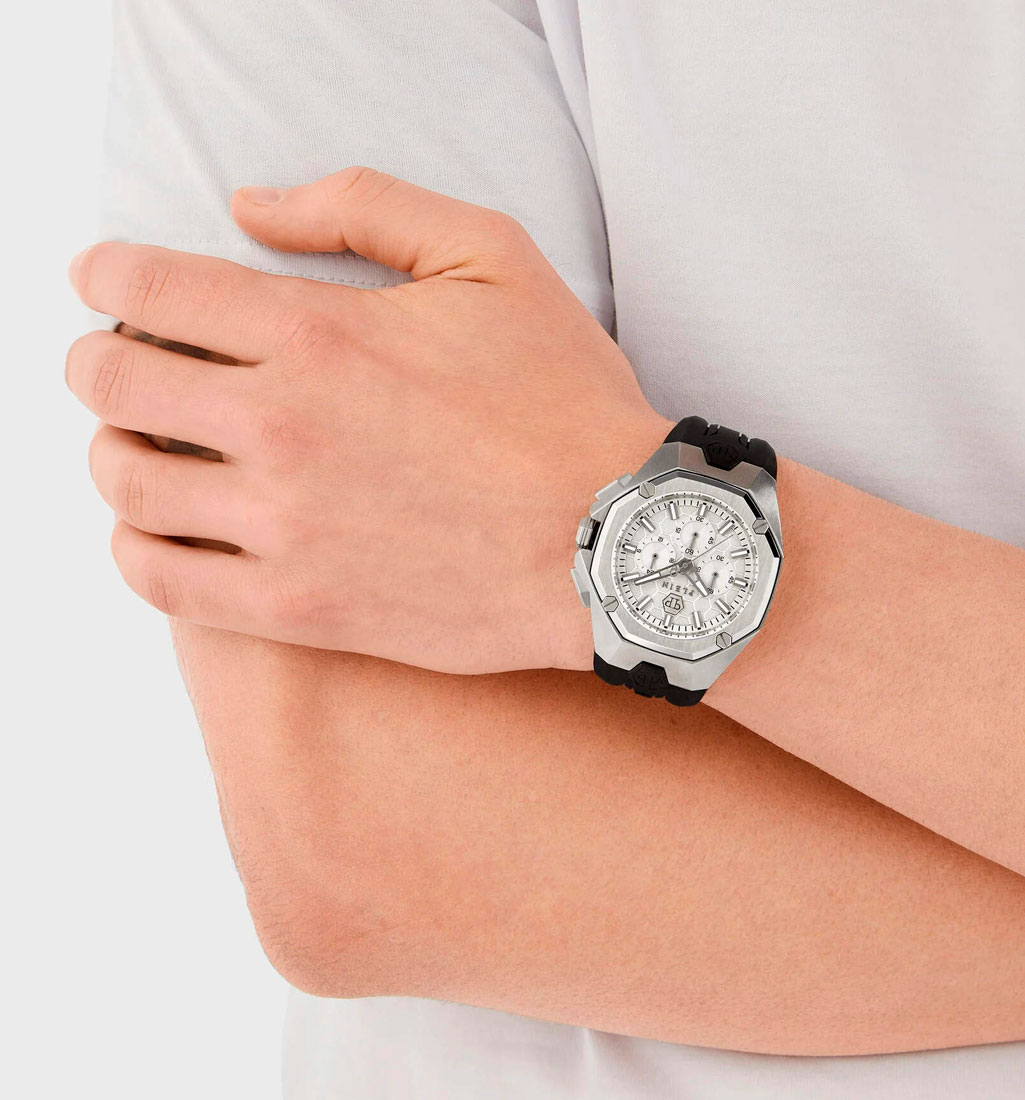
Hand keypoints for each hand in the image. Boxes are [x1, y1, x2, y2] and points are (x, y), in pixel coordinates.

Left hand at [66, 167, 669, 672]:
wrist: (615, 539)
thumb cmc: (562, 401)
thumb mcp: (492, 256)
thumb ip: (363, 206)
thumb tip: (249, 205)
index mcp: (318, 332)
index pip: (149, 289)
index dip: (105, 275)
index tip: (99, 281)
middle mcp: (281, 427)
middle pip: (115, 383)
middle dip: (96, 360)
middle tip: (111, 362)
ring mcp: (284, 526)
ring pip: (125, 482)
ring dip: (109, 450)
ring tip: (136, 443)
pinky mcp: (299, 608)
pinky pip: (162, 581)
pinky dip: (133, 546)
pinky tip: (154, 528)